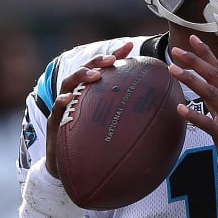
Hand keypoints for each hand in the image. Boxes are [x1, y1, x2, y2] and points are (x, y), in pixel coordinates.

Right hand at [44, 41, 133, 178]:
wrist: (69, 170)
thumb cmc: (93, 148)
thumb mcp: (113, 132)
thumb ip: (130, 122)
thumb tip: (163, 118)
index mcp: (91, 95)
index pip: (102, 70)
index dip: (114, 56)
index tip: (129, 47)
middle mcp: (76, 97)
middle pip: (84, 72)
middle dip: (97, 62)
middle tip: (112, 60)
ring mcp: (63, 108)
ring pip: (68, 85)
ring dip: (81, 76)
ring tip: (95, 75)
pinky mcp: (54, 123)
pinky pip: (56, 110)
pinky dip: (62, 102)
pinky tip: (69, 98)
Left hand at [169, 34, 217, 187]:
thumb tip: (205, 88)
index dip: (206, 54)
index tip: (192, 40)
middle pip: (215, 77)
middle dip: (195, 61)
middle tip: (176, 51)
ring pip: (211, 94)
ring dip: (191, 80)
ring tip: (173, 71)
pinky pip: (209, 124)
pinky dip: (194, 115)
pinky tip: (180, 109)